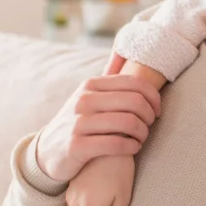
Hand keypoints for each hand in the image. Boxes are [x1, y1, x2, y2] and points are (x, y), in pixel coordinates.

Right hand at [35, 69, 160, 182]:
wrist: (48, 152)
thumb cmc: (79, 123)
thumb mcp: (88, 97)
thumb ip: (108, 81)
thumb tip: (124, 54)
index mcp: (90, 85)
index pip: (135, 84)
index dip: (154, 97)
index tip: (157, 111)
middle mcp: (83, 101)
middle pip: (135, 102)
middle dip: (149, 116)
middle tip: (149, 126)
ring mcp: (78, 123)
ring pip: (128, 123)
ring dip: (143, 133)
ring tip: (141, 138)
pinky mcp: (76, 146)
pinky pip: (116, 144)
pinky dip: (132, 147)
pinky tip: (133, 148)